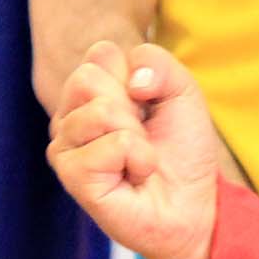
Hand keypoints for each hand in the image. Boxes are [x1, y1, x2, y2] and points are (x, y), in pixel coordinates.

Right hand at [46, 41, 219, 258]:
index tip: (148, 105)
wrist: (193, 204)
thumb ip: (157, 62)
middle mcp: (69, 116)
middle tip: (142, 134)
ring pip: (100, 111)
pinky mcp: (72, 176)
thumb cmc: (182, 149)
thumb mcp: (182, 91)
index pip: (100, 53)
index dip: (137, 75)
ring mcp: (65, 147)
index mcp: (89, 92)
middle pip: (87, 77)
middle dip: (132, 105)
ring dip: (137, 136)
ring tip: (138, 159)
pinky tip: (132, 176)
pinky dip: (137, 159)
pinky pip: (111, 145)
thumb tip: (132, 81)